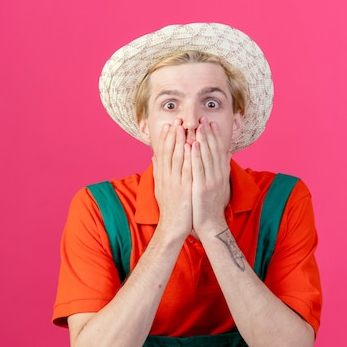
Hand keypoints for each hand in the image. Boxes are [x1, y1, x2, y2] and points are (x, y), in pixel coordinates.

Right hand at [152, 119, 192, 241]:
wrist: (173, 226)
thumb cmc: (169, 207)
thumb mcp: (160, 188)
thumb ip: (158, 171)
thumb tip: (153, 156)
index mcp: (161, 176)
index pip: (162, 153)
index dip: (165, 138)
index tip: (168, 125)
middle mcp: (166, 177)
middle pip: (169, 152)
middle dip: (173, 135)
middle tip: (176, 120)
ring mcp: (175, 183)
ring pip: (177, 158)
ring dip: (180, 142)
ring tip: (183, 127)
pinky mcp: (184, 189)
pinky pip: (187, 170)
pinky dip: (189, 157)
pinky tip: (192, 146)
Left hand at [190, 117, 230, 239]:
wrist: (210, 224)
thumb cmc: (212, 205)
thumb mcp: (221, 184)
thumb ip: (223, 167)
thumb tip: (229, 152)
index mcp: (221, 174)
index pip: (219, 151)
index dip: (216, 137)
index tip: (212, 123)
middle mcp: (218, 175)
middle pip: (213, 151)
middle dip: (209, 134)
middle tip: (204, 119)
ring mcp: (211, 181)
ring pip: (206, 157)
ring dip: (203, 140)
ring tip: (198, 127)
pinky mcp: (202, 188)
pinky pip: (198, 169)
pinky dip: (195, 156)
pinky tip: (192, 145)